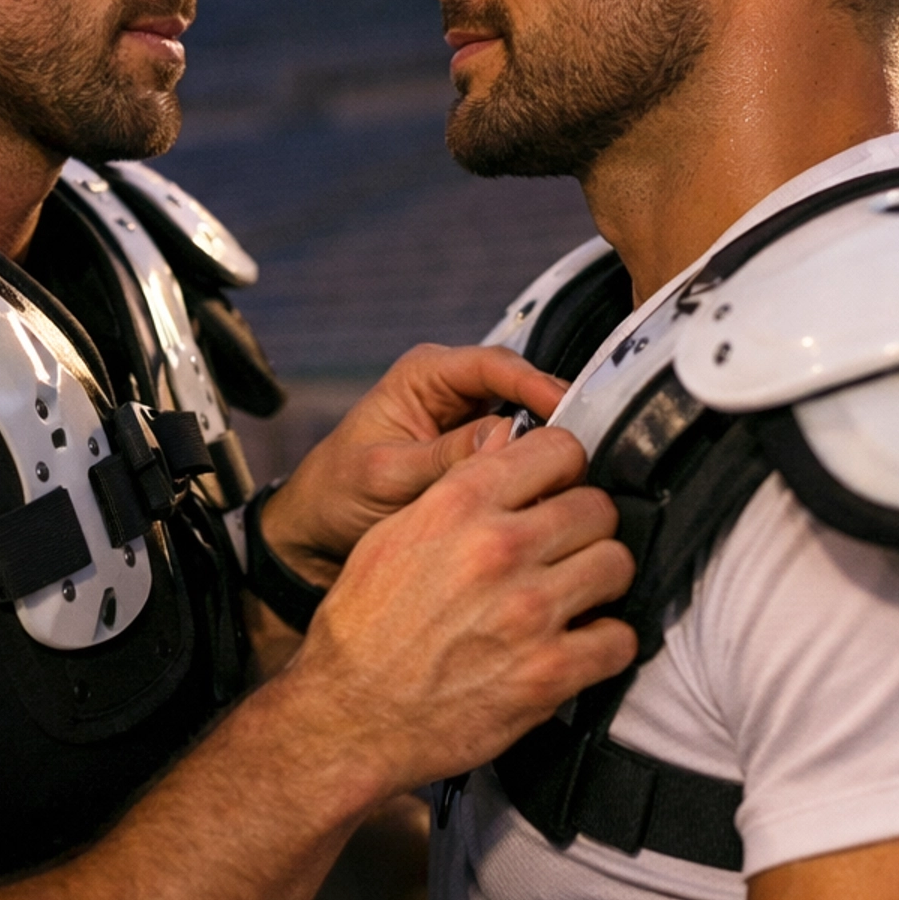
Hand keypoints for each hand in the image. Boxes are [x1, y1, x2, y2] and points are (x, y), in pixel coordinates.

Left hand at [259, 342, 567, 585]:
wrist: (318, 534)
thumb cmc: (336, 496)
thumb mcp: (387, 475)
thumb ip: (444, 457)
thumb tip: (506, 437)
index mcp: (423, 375)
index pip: (493, 365)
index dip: (535, 384)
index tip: (567, 410)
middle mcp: (450, 390)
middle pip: (520, 389)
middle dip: (550, 417)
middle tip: (579, 450)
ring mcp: (466, 423)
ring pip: (526, 423)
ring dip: (545, 446)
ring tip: (571, 473)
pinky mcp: (476, 456)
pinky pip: (516, 455)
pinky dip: (532, 471)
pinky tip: (548, 491)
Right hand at [276, 422, 635, 798]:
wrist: (348, 716)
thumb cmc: (362, 631)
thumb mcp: (393, 535)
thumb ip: (458, 490)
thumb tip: (506, 450)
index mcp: (459, 505)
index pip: (560, 450)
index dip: (565, 472)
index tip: (560, 492)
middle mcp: (499, 548)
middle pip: (597, 508)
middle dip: (586, 530)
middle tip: (567, 553)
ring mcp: (530, 611)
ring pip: (617, 565)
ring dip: (601, 583)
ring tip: (575, 598)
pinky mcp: (549, 672)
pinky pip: (619, 640)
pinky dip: (605, 645)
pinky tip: (579, 646)